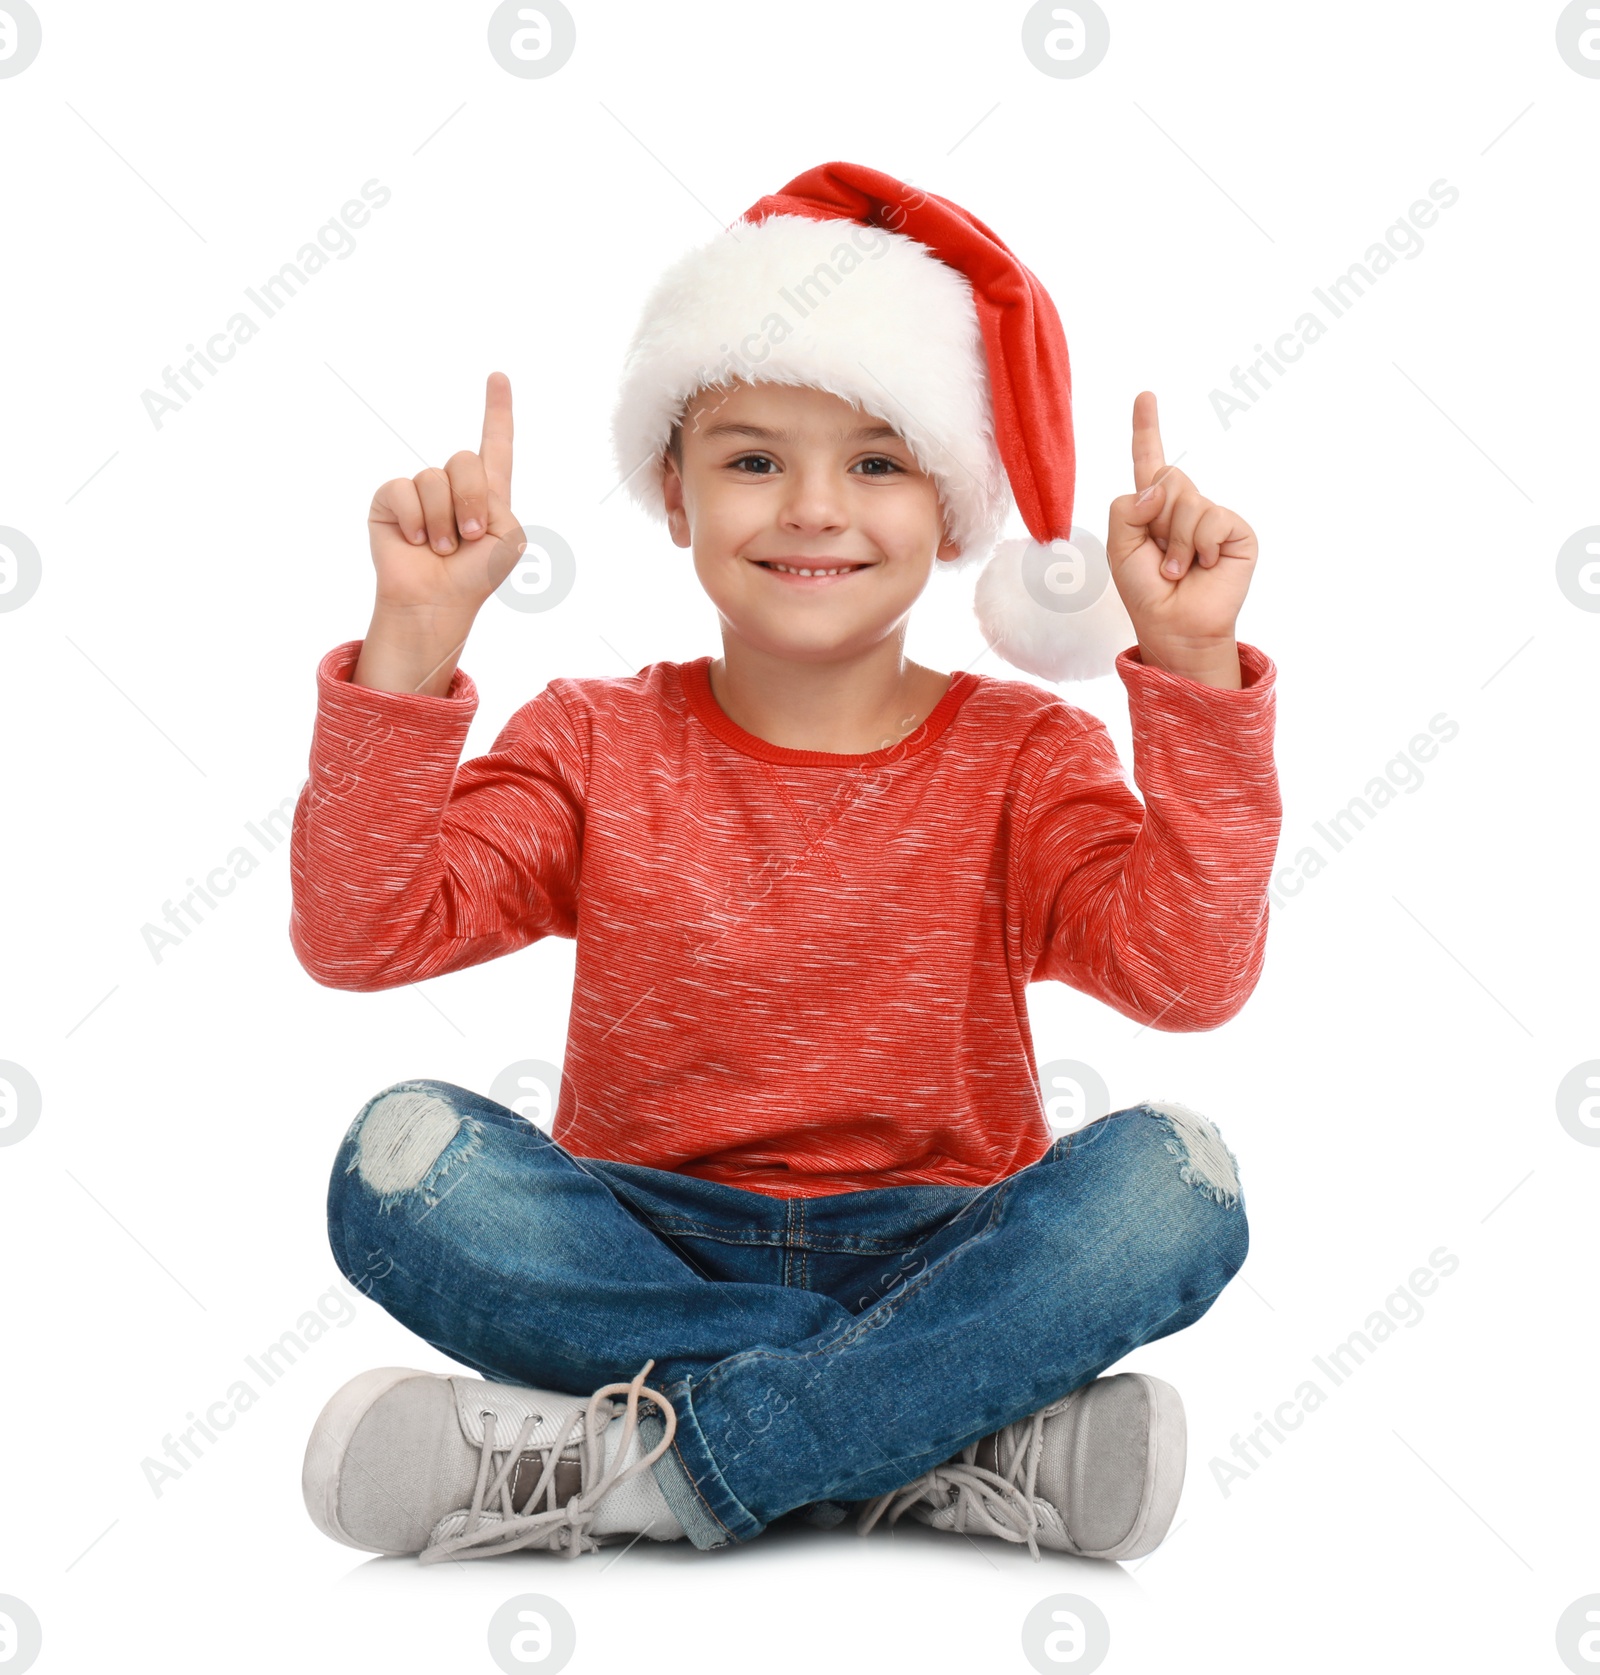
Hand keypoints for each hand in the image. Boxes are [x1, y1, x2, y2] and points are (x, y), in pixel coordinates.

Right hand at [366, 371, 524, 618]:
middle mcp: (452, 486)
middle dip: (471, 501)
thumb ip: (495, 498)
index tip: (498, 376)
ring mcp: (419, 492)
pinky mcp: (389, 501)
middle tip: (469, 537)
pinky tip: (416, 542)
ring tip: (441, 548)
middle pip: (465, 460)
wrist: (438, 603)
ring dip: (443, 521)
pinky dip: (416, 521)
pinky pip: (403, 490)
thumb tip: (455, 487)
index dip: (497, 411)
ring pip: (434, 479)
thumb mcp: (508, 537)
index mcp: (487, 493)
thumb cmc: (476, 576)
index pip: (495, 445)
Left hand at [1106, 392, 1256, 681]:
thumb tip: (1158, 486)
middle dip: (1156, 521)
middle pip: (1167, 479)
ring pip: (1188, 500)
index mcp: (1153, 508)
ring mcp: (1212, 517)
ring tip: (1178, 569)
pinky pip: (1212, 518)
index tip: (1145, 395)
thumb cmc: (1146, 591)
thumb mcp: (1119, 549)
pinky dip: (1200, 546)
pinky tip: (1203, 566)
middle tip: (1161, 557)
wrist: (1174, 627)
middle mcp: (1185, 506)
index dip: (1146, 428)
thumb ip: (1125, 510)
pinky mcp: (1236, 531)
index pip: (1149, 461)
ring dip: (1176, 542)